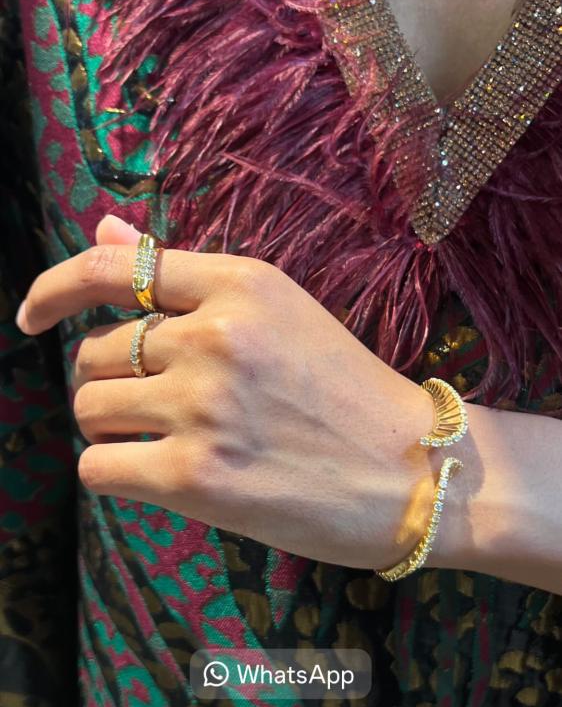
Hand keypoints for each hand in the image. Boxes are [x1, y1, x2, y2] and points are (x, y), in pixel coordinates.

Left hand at [16, 215, 436, 568]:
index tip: (30, 315)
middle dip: (112, 379)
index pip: (114, 268)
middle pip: (94, 352)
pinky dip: (116, 471)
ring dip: (111, 427)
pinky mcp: (193, 477)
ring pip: (89, 408)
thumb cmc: (347, 390)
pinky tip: (160, 474)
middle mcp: (215, 335)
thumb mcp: (279, 312)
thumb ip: (186, 275)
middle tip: (160, 403)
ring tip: (166, 439)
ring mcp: (202, 406)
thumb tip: (104, 229)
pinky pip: (98, 466)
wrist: (414, 473)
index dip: (54, 287)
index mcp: (242, 283)